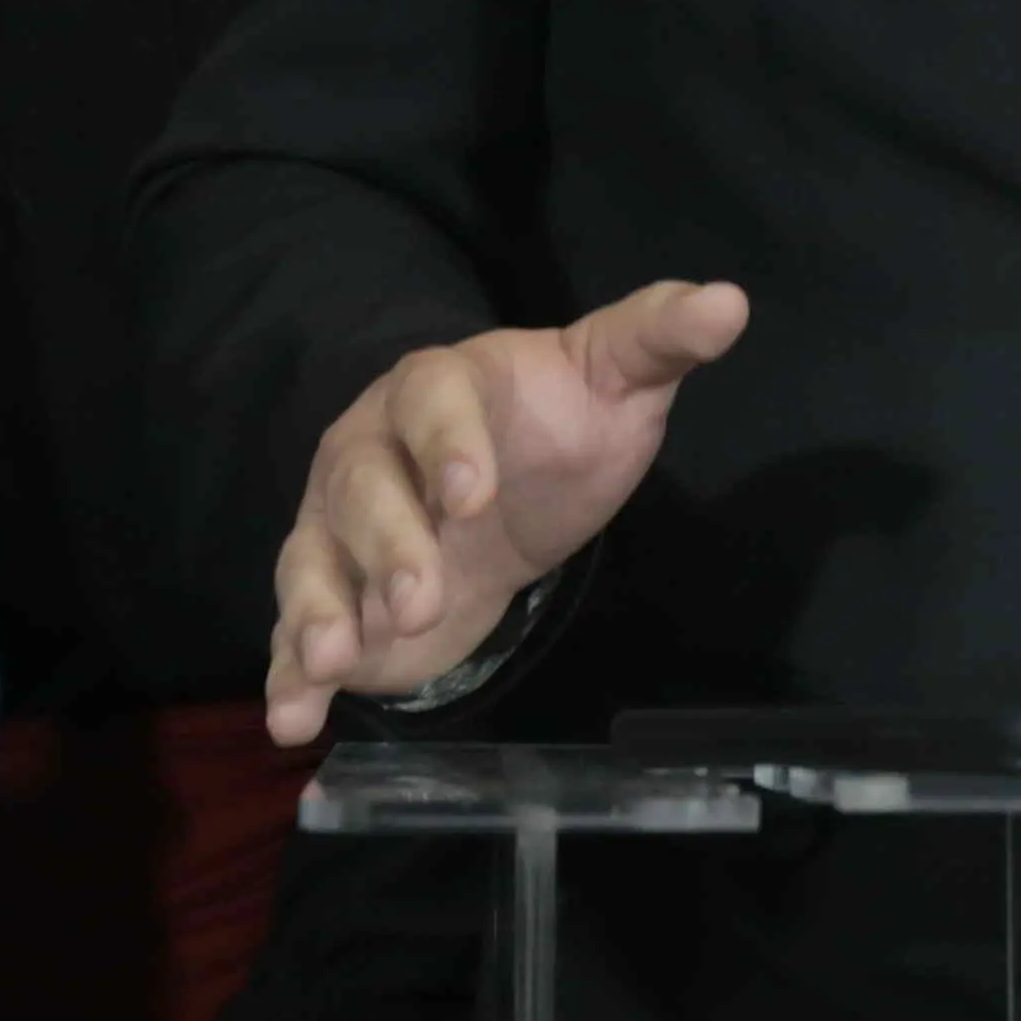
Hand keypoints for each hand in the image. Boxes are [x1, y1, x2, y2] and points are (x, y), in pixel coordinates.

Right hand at [265, 277, 749, 745]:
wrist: (505, 484)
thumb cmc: (557, 424)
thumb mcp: (615, 379)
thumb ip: (660, 338)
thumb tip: (729, 302)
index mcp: (438, 387)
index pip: (431, 401)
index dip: (448, 445)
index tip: (475, 496)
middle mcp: (371, 451)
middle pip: (363, 488)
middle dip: (388, 544)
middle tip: (422, 597)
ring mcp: (340, 526)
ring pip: (314, 559)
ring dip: (318, 610)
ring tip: (329, 661)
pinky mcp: (335, 593)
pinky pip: (298, 630)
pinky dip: (290, 674)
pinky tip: (293, 718)